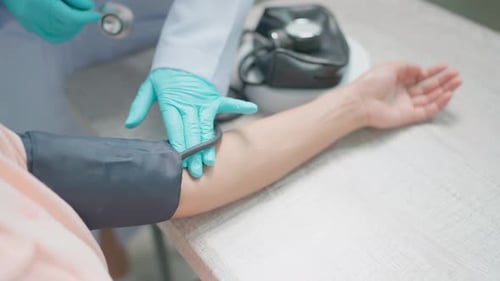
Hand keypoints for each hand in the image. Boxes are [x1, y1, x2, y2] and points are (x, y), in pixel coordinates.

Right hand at [3, 0, 98, 42]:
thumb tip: (89, 8)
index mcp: (46, 7)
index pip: (71, 18)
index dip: (86, 18)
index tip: (96, 15)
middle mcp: (40, 18)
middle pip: (69, 26)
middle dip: (81, 20)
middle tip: (86, 12)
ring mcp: (34, 25)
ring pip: (62, 33)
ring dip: (75, 27)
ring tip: (78, 17)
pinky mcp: (31, 27)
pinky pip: (53, 37)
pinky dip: (65, 33)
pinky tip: (70, 27)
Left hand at [125, 68, 257, 177]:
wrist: (180, 58)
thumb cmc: (165, 78)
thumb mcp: (149, 88)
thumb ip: (139, 106)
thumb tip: (130, 123)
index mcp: (171, 103)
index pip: (176, 127)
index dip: (179, 143)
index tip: (180, 159)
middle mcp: (189, 104)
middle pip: (191, 132)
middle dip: (194, 153)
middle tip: (196, 170)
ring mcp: (203, 101)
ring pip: (206, 126)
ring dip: (208, 144)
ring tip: (209, 161)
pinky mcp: (213, 98)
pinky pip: (227, 102)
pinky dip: (239, 104)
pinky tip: (251, 109)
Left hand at [354, 63, 461, 128]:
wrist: (360, 102)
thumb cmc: (370, 84)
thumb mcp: (390, 67)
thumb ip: (408, 67)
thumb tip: (422, 70)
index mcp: (397, 81)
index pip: (419, 76)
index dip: (433, 71)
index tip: (445, 67)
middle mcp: (402, 93)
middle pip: (428, 87)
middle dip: (443, 81)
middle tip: (456, 75)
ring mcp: (405, 105)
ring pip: (430, 99)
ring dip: (444, 91)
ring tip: (456, 83)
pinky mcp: (407, 116)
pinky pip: (427, 111)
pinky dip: (438, 104)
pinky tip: (447, 95)